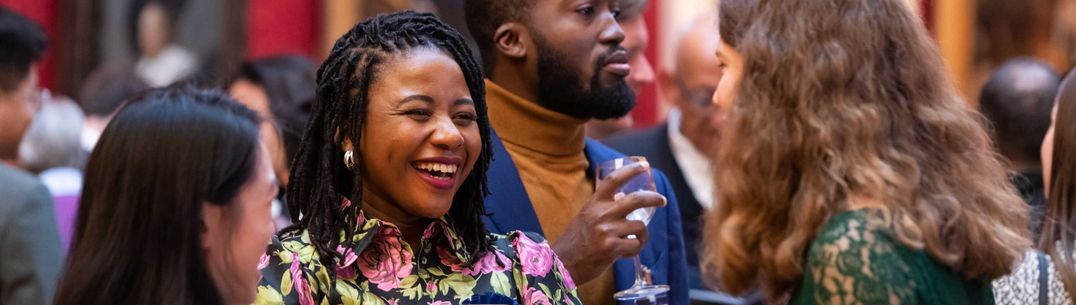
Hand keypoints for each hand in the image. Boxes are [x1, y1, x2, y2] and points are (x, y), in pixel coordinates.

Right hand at [552, 161, 666, 284]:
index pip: (614, 180)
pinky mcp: (611, 248)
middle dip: (654, 198)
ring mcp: (607, 231)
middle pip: (636, 199)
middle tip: (662, 200)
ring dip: (642, 235)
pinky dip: (634, 250)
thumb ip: (602, 207)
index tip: (645, 166)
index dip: (631, 170)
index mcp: (594, 204)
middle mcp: (601, 214)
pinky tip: (624, 254)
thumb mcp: (585, 217)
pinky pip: (636, 245)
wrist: (562, 265)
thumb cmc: (575, 242)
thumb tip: (622, 196)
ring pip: (640, 226)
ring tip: (633, 241)